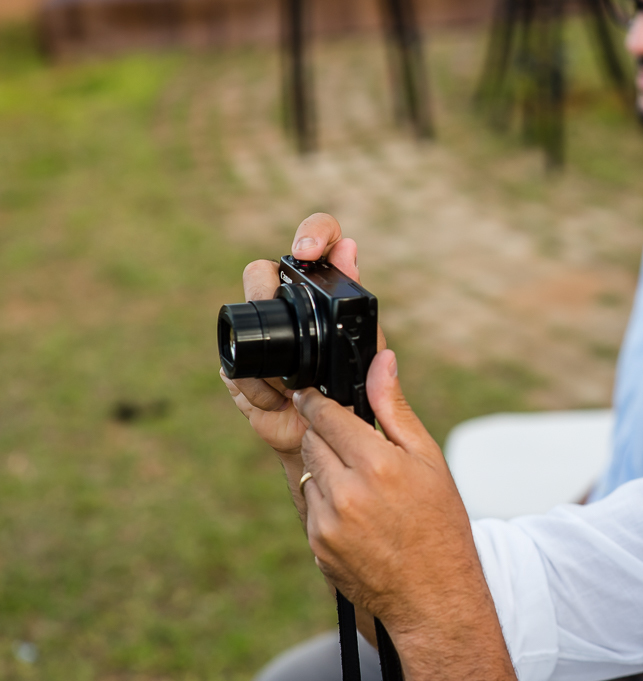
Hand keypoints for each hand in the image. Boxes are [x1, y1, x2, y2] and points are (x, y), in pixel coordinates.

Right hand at [221, 213, 382, 456]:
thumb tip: (349, 248)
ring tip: (297, 385)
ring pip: (243, 314)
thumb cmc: (351, 393)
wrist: (326, 441)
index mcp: (322, 292)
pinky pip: (236, 364)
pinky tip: (280, 402)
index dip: (312, 234)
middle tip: (287, 323)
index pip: (315, 240)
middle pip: (260, 271)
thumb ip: (355, 304)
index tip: (307, 252)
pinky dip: (260, 387)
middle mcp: (284, 303)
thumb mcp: (362, 348)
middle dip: (267, 292)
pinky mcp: (237, 364)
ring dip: (270, 353)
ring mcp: (256, 332)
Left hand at [293, 348, 477, 634]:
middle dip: (328, 437)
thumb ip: (395, 409)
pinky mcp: (317, 545)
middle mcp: (346, 491)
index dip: (321, 402)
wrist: (434, 596)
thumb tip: (380, 361)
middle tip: (358, 451)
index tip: (319, 397)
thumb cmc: (440, 525)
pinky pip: (311, 507)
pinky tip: (360, 518)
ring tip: (366, 491)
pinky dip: (328, 504)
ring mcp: (327, 521)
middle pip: (312, 439)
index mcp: (377, 463)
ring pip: (308, 472)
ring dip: (327, 471)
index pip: (326, 414)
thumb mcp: (429, 460)